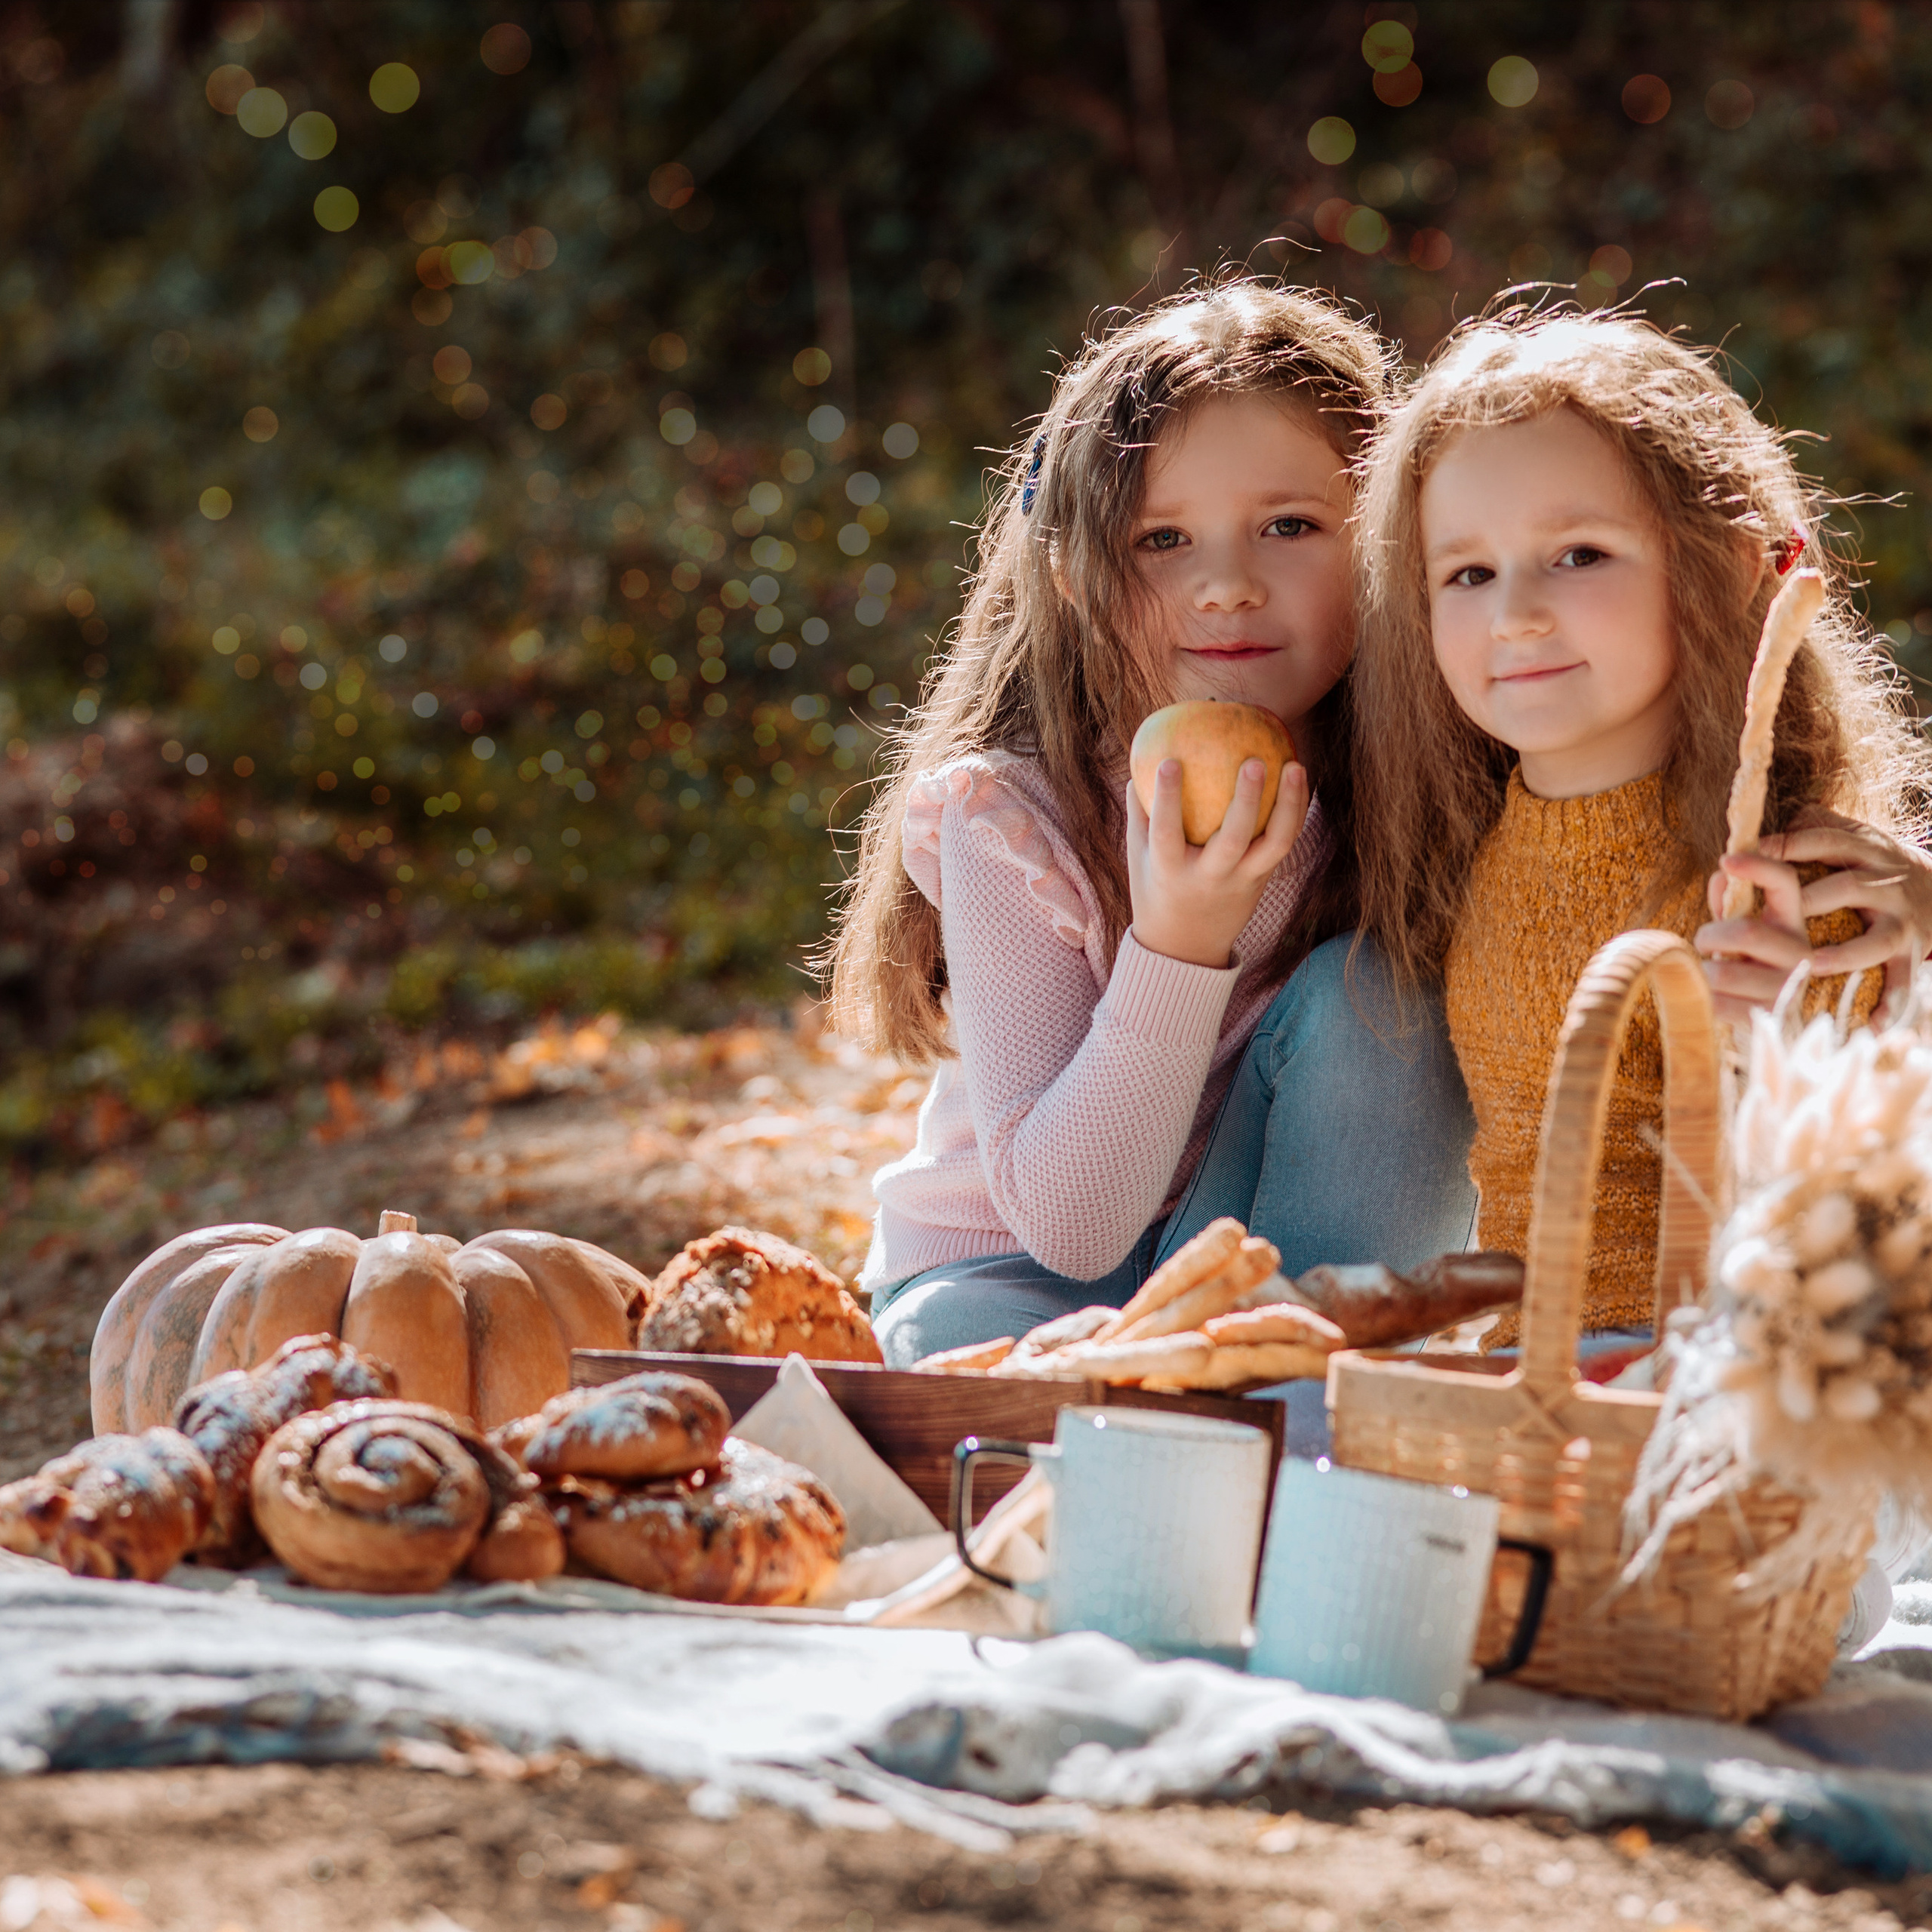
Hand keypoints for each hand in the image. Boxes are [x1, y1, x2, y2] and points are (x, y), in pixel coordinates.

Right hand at [1125, 758, 1308, 967]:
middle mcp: (1209, 879)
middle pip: (1233, 839)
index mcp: (1170, 872)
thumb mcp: (1138, 859)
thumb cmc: (1156, 890)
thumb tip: (1138, 761)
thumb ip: (1140, 814)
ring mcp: (1241, 882)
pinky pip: (1284, 843)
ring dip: (1289, 804)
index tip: (1170, 761)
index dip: (1168, 798)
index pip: (1167, 833)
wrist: (1186, 948)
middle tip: (1254, 761)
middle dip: (1246, 800)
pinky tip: (1299, 780)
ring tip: (1296, 765)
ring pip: (1274, 844)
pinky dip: (1294, 811)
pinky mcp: (1262, 881)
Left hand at [1694, 807, 1931, 1023]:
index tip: (1749, 855)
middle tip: (1776, 912)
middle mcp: (1884, 886)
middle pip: (1849, 888)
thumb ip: (1806, 831)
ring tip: (1812, 965)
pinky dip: (1889, 1004)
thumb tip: (1755, 833)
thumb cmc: (1866, 863)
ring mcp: (1899, 923)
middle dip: (1813, 898)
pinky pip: (1902, 981)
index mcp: (1863, 852)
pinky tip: (1870, 1026)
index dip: (1792, 846)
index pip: (1827, 842)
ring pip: (1876, 939)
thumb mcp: (1846, 836)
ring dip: (1845, 954)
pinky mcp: (1908, 954)